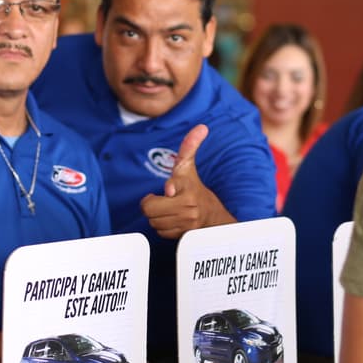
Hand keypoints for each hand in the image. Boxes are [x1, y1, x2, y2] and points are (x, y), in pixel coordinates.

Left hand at [140, 124, 234, 238]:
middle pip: (150, 209)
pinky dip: (163, 228)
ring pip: (154, 222)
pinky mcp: (183, 235)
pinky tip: (172, 220)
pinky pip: (160, 232)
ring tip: (168, 210)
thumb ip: (190, 147)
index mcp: (188, 187)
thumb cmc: (194, 189)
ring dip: (157, 217)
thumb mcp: (188, 167)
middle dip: (152, 205)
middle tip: (161, 200)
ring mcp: (186, 222)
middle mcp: (188, 206)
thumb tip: (202, 127)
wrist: (212, 216)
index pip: (172, 186)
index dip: (169, 189)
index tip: (169, 188)